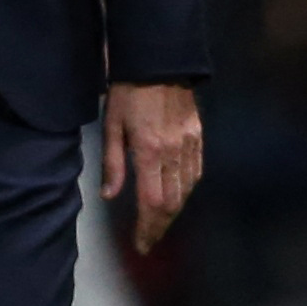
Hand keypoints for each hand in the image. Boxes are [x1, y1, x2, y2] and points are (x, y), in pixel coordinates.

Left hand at [103, 81, 202, 253]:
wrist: (158, 61)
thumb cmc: (127, 92)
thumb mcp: (111, 126)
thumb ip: (112, 163)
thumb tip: (109, 196)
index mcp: (149, 152)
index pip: (151, 202)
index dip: (146, 228)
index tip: (140, 244)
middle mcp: (173, 152)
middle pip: (172, 203)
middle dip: (160, 226)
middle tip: (148, 241)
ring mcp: (189, 144)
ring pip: (186, 190)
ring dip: (173, 212)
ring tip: (158, 223)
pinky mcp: (197, 135)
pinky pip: (195, 172)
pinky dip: (186, 190)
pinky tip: (177, 196)